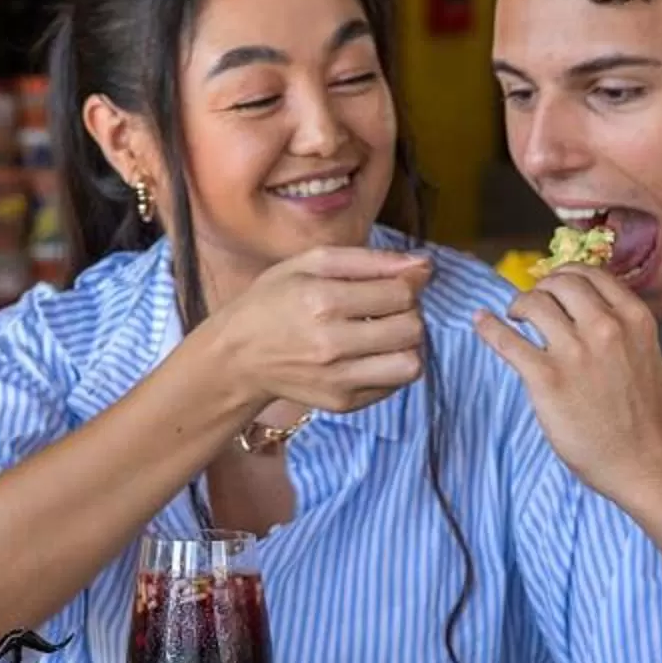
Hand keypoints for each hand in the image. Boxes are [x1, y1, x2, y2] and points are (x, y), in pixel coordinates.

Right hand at [193, 245, 430, 419]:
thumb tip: (423, 266)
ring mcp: (338, 379)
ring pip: (411, 364)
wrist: (238, 357)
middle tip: (387, 309)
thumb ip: (369, 260)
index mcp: (322, 300)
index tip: (394, 283)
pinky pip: (394, 386)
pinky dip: (391, 367)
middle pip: (412, 328)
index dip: (408, 284)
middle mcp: (332, 344)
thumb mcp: (309, 263)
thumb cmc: (272, 301)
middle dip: (408, 313)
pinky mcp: (342, 403)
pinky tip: (368, 354)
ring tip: (385, 334)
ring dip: (406, 345)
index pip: (401, 293)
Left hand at [476, 267, 661, 499]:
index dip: (565, 274)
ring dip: (518, 305)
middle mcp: (606, 326)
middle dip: (541, 288)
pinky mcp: (547, 378)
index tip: (553, 284)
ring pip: (534, 303)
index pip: (591, 273)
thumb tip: (583, 307)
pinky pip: (507, 340)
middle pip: (560, 283)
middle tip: (533, 302)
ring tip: (515, 317)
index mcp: (633, 317)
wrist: (643, 459)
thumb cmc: (643, 413)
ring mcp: (575, 351)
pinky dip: (489, 327)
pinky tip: (481, 322)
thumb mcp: (644, 352)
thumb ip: (619, 326)